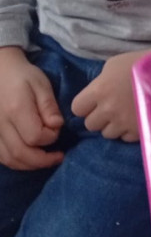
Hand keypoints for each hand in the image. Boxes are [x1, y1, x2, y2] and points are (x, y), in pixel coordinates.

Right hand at [0, 45, 63, 170]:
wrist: (0, 72)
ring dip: (30, 165)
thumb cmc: (23, 77)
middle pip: (21, 154)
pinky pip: (1, 157)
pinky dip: (17, 161)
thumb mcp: (41, 85)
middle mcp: (0, 124)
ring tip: (46, 159)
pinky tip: (29, 157)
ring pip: (9, 159)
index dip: (50, 138)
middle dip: (43, 160)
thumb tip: (57, 126)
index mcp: (15, 109)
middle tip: (58, 156)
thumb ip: (49, 107)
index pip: (35, 137)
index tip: (57, 128)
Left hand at [71, 50, 145, 141]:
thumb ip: (100, 82)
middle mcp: (108, 110)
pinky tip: (136, 118)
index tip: (94, 101)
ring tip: (125, 114)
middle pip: (90, 124)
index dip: (85, 105)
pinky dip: (128, 130)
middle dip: (99, 117)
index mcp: (99, 91)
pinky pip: (124, 138)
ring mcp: (123, 122)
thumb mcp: (114, 65)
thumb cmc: (140, 63)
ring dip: (113, 125)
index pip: (77, 108)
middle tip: (111, 108)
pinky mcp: (138, 131)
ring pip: (107, 133)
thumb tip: (96, 94)